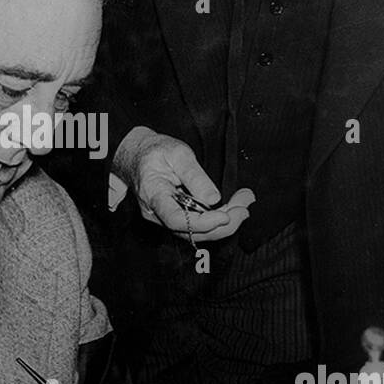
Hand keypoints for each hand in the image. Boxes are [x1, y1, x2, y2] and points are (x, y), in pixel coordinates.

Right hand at [113, 126, 252, 242]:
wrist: (137, 156)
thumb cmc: (156, 151)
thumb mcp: (177, 153)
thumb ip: (194, 176)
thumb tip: (214, 199)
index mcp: (153, 195)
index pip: (177, 220)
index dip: (203, 223)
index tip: (226, 215)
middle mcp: (156, 214)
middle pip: (191, 232)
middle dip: (223, 224)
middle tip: (246, 206)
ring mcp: (164, 219)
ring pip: (196, 232)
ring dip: (224, 222)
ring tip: (244, 203)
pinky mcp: (174, 218)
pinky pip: (196, 227)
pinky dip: (217, 219)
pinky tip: (233, 207)